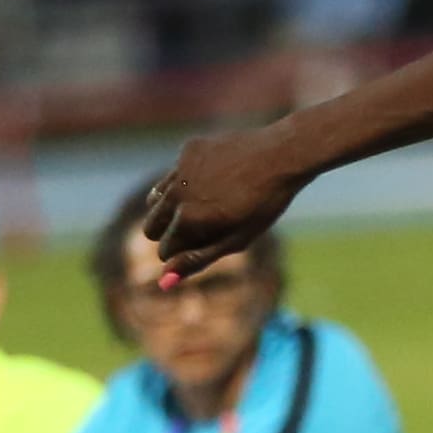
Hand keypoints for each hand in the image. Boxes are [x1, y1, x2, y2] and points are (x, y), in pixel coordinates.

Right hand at [142, 132, 307, 275]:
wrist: (281, 155)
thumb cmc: (263, 204)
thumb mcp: (235, 240)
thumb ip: (197, 260)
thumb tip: (163, 282)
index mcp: (188, 220)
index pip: (165, 251)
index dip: (184, 254)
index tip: (208, 245)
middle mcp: (177, 193)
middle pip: (150, 227)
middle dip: (168, 233)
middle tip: (202, 227)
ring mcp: (180, 169)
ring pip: (155, 200)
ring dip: (171, 207)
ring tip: (204, 205)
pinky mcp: (188, 150)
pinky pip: (174, 174)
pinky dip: (186, 182)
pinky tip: (216, 178)